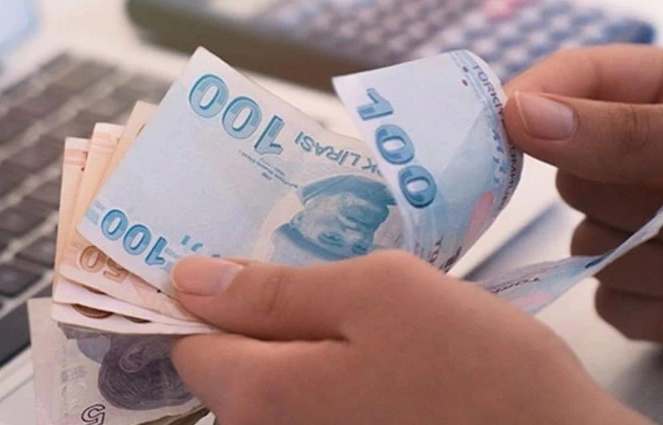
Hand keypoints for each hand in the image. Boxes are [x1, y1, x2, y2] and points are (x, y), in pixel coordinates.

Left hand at [169, 252, 649, 424]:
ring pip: (274, 385)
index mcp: (261, 397)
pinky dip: (327, 370)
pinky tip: (372, 345)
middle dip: (259, 314)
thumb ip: (275, 289)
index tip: (238, 256)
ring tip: (351, 300)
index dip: (205, 295)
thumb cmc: (475, 364)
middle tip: (313, 267)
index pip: (187, 340)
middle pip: (229, 366)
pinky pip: (312, 406)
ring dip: (300, 339)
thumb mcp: (378, 293)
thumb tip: (189, 281)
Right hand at [504, 45, 662, 343]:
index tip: (501, 126)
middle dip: (634, 200)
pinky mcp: (655, 288)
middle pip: (571, 180)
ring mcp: (647, 226)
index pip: (570, 80)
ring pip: (590, 252)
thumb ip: (631, 130)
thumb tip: (518, 116)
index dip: (530, 99)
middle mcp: (644, 159)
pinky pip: (614, 304)